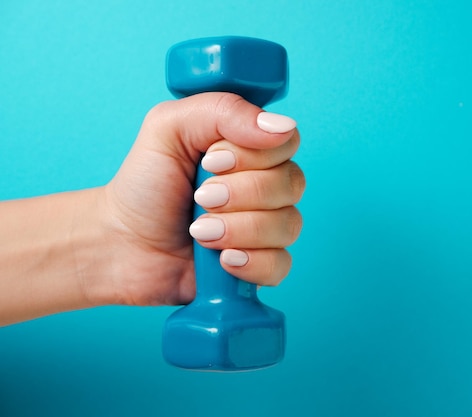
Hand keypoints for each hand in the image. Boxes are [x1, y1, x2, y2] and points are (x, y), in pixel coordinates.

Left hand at [100, 93, 303, 306]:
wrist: (121, 244)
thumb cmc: (145, 185)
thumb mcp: (168, 128)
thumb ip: (222, 110)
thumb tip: (281, 126)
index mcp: (250, 147)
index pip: (286, 141)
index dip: (253, 155)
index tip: (210, 162)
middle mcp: (266, 185)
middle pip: (292, 183)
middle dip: (240, 194)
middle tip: (199, 198)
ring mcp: (266, 227)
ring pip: (289, 225)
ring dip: (239, 229)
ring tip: (200, 231)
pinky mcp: (261, 265)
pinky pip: (281, 264)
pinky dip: (251, 263)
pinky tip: (222, 259)